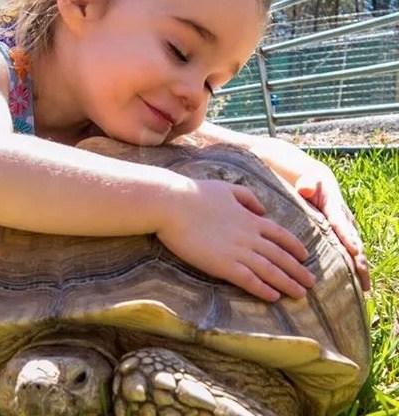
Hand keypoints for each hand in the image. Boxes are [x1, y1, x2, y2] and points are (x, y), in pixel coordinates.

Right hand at [156, 179, 314, 302]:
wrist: (172, 204)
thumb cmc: (194, 194)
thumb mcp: (227, 188)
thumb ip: (248, 197)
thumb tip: (263, 209)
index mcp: (250, 218)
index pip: (281, 235)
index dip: (295, 247)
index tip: (305, 257)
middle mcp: (249, 236)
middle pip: (281, 256)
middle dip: (298, 271)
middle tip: (312, 283)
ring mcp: (237, 251)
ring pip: (270, 270)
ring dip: (287, 283)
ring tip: (300, 294)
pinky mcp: (222, 265)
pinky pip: (248, 280)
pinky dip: (263, 289)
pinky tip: (273, 297)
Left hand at [295, 164, 369, 290]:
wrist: (312, 179)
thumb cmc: (306, 179)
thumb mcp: (305, 178)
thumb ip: (306, 183)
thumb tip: (306, 189)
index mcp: (333, 206)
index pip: (341, 223)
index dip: (348, 237)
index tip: (354, 252)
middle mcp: (343, 219)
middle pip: (354, 241)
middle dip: (360, 260)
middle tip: (363, 279)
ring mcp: (344, 228)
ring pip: (355, 249)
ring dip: (360, 268)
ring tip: (364, 287)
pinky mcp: (341, 234)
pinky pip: (349, 252)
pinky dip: (354, 266)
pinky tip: (357, 283)